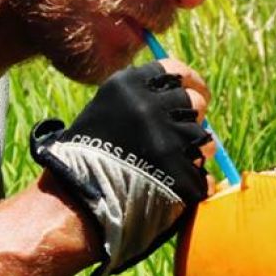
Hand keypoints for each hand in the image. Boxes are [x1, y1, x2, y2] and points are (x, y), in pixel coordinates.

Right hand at [30, 59, 214, 275]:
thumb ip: (136, 99)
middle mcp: (151, 108)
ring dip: (195, 150)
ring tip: (176, 163)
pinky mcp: (181, 176)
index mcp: (129, 87)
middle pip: (193, 101)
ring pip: (204, 138)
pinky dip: (194, 181)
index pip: (175, 71)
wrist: (72, 203)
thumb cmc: (80, 158)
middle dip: (192, 115)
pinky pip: (203, 174)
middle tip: (181, 132)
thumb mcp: (103, 111)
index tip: (196, 90)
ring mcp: (169, 143)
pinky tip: (176, 188)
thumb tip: (172, 94)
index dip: (190, 81)